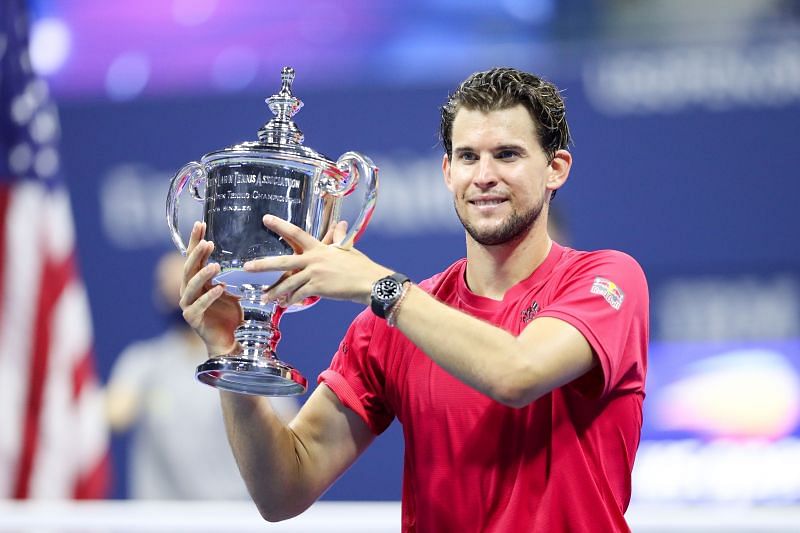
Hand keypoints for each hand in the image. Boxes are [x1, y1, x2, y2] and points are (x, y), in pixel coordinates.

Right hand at [179, 222, 243, 355]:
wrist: (230, 341)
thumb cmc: (230, 314)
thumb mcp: (233, 289)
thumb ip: (231, 274)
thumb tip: (247, 252)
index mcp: (197, 281)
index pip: (194, 256)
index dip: (195, 240)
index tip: (200, 224)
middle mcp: (188, 290)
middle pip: (188, 267)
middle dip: (196, 253)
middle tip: (206, 241)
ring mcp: (188, 305)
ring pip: (190, 285)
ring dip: (202, 274)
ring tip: (215, 265)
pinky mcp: (192, 319)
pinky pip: (198, 305)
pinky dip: (208, 296)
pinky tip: (219, 288)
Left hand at [243, 215, 391, 306]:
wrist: (370, 283)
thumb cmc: (361, 267)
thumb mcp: (348, 249)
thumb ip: (339, 239)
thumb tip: (341, 224)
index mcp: (319, 248)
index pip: (296, 233)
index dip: (280, 225)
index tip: (265, 219)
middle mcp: (314, 259)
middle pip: (283, 261)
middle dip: (263, 265)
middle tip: (247, 267)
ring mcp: (315, 274)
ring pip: (288, 283)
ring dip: (275, 291)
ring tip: (264, 297)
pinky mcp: (318, 288)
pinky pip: (299, 295)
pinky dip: (291, 300)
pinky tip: (285, 304)